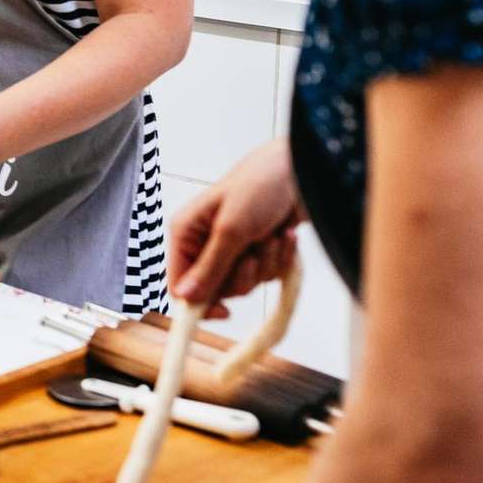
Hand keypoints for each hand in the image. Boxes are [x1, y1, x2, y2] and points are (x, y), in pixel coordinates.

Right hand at [169, 138, 304, 317]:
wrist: (303, 170)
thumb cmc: (260, 185)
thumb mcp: (232, 229)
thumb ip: (209, 267)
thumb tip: (184, 298)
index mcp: (186, 232)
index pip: (179, 283)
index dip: (198, 302)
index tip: (223, 312)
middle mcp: (205, 242)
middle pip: (216, 288)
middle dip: (243, 274)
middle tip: (253, 254)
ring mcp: (233, 247)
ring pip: (245, 283)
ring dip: (266, 264)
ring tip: (272, 236)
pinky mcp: (258, 249)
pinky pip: (266, 274)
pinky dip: (280, 258)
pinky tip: (285, 235)